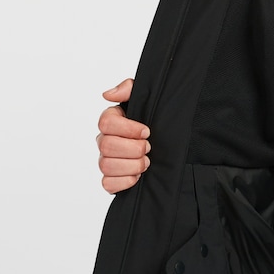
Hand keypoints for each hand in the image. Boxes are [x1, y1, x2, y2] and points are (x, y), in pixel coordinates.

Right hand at [96, 78, 150, 193]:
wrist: (168, 142)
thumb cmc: (154, 119)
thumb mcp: (146, 98)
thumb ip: (129, 89)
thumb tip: (108, 95)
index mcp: (112, 120)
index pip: (106, 122)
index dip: (128, 128)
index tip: (147, 131)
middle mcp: (104, 140)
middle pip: (106, 146)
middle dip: (133, 148)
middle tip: (149, 147)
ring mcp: (106, 160)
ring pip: (106, 165)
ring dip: (132, 165)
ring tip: (146, 162)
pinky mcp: (110, 179)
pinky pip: (107, 183)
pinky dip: (124, 181)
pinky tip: (138, 175)